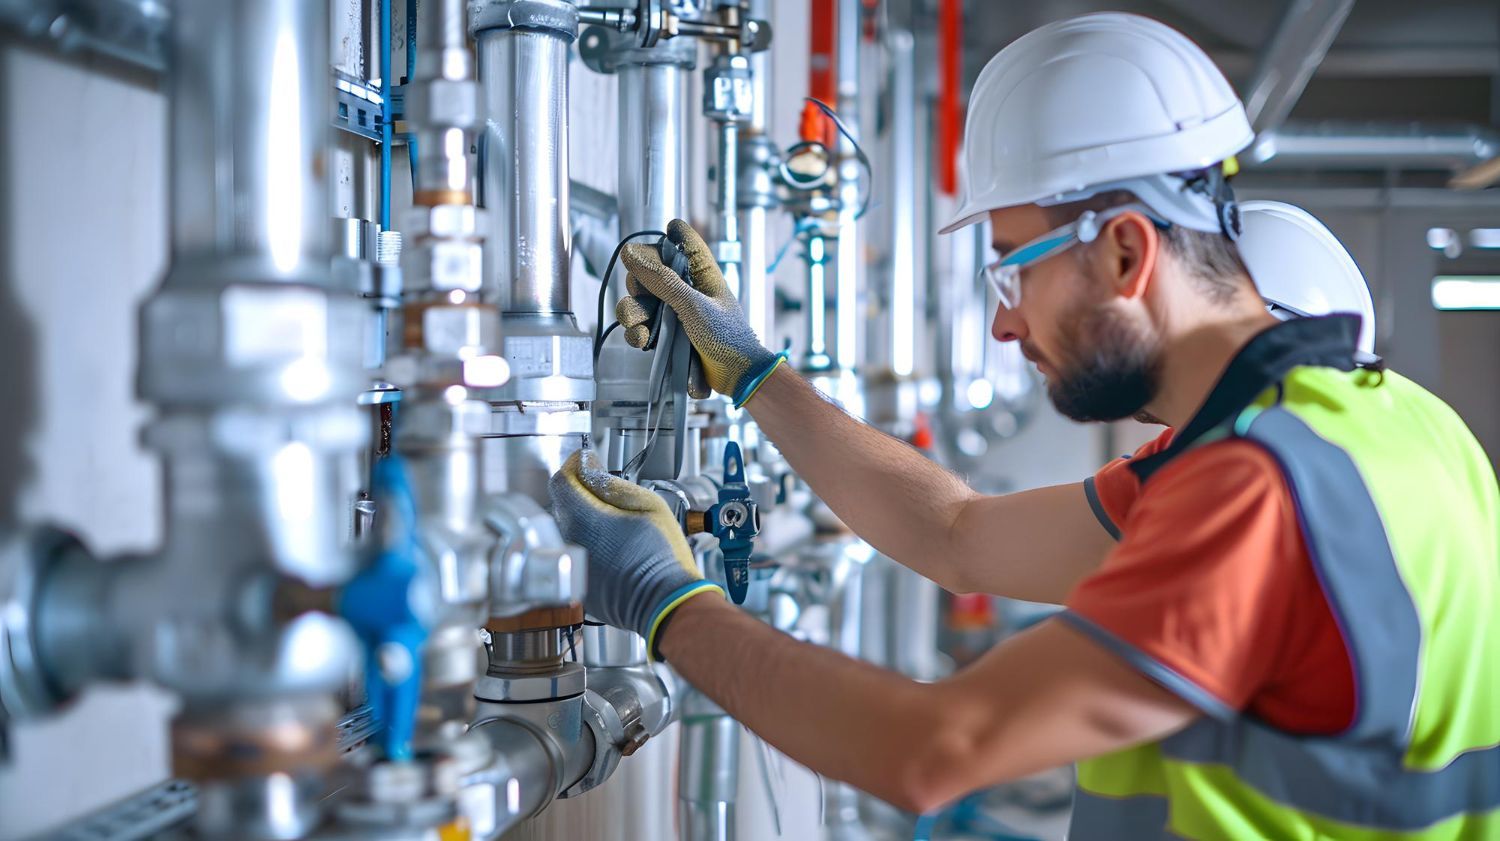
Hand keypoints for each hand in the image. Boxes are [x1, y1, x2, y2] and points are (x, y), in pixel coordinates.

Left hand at [548, 449, 723, 657]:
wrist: (666, 602)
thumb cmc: (662, 556)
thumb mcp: (647, 505)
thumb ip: (612, 483)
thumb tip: (589, 467)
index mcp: (584, 518)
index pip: (561, 480)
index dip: (574, 466)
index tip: (588, 463)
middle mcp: (570, 542)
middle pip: (563, 505)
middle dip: (582, 493)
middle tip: (610, 493)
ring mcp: (572, 564)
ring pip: (569, 531)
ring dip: (586, 521)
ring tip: (617, 525)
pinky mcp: (578, 583)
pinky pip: (577, 554)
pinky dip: (590, 546)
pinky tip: (616, 550)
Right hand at [617, 219, 785, 405]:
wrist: (736, 378)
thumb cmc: (727, 338)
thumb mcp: (694, 305)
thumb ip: (663, 280)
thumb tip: (631, 254)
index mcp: (700, 273)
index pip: (681, 241)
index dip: (666, 237)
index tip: (652, 243)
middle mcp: (685, 289)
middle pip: (647, 272)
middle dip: (638, 285)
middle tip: (643, 297)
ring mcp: (674, 313)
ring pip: (638, 303)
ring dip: (632, 313)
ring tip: (638, 325)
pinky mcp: (665, 336)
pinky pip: (640, 328)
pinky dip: (636, 334)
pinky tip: (643, 340)